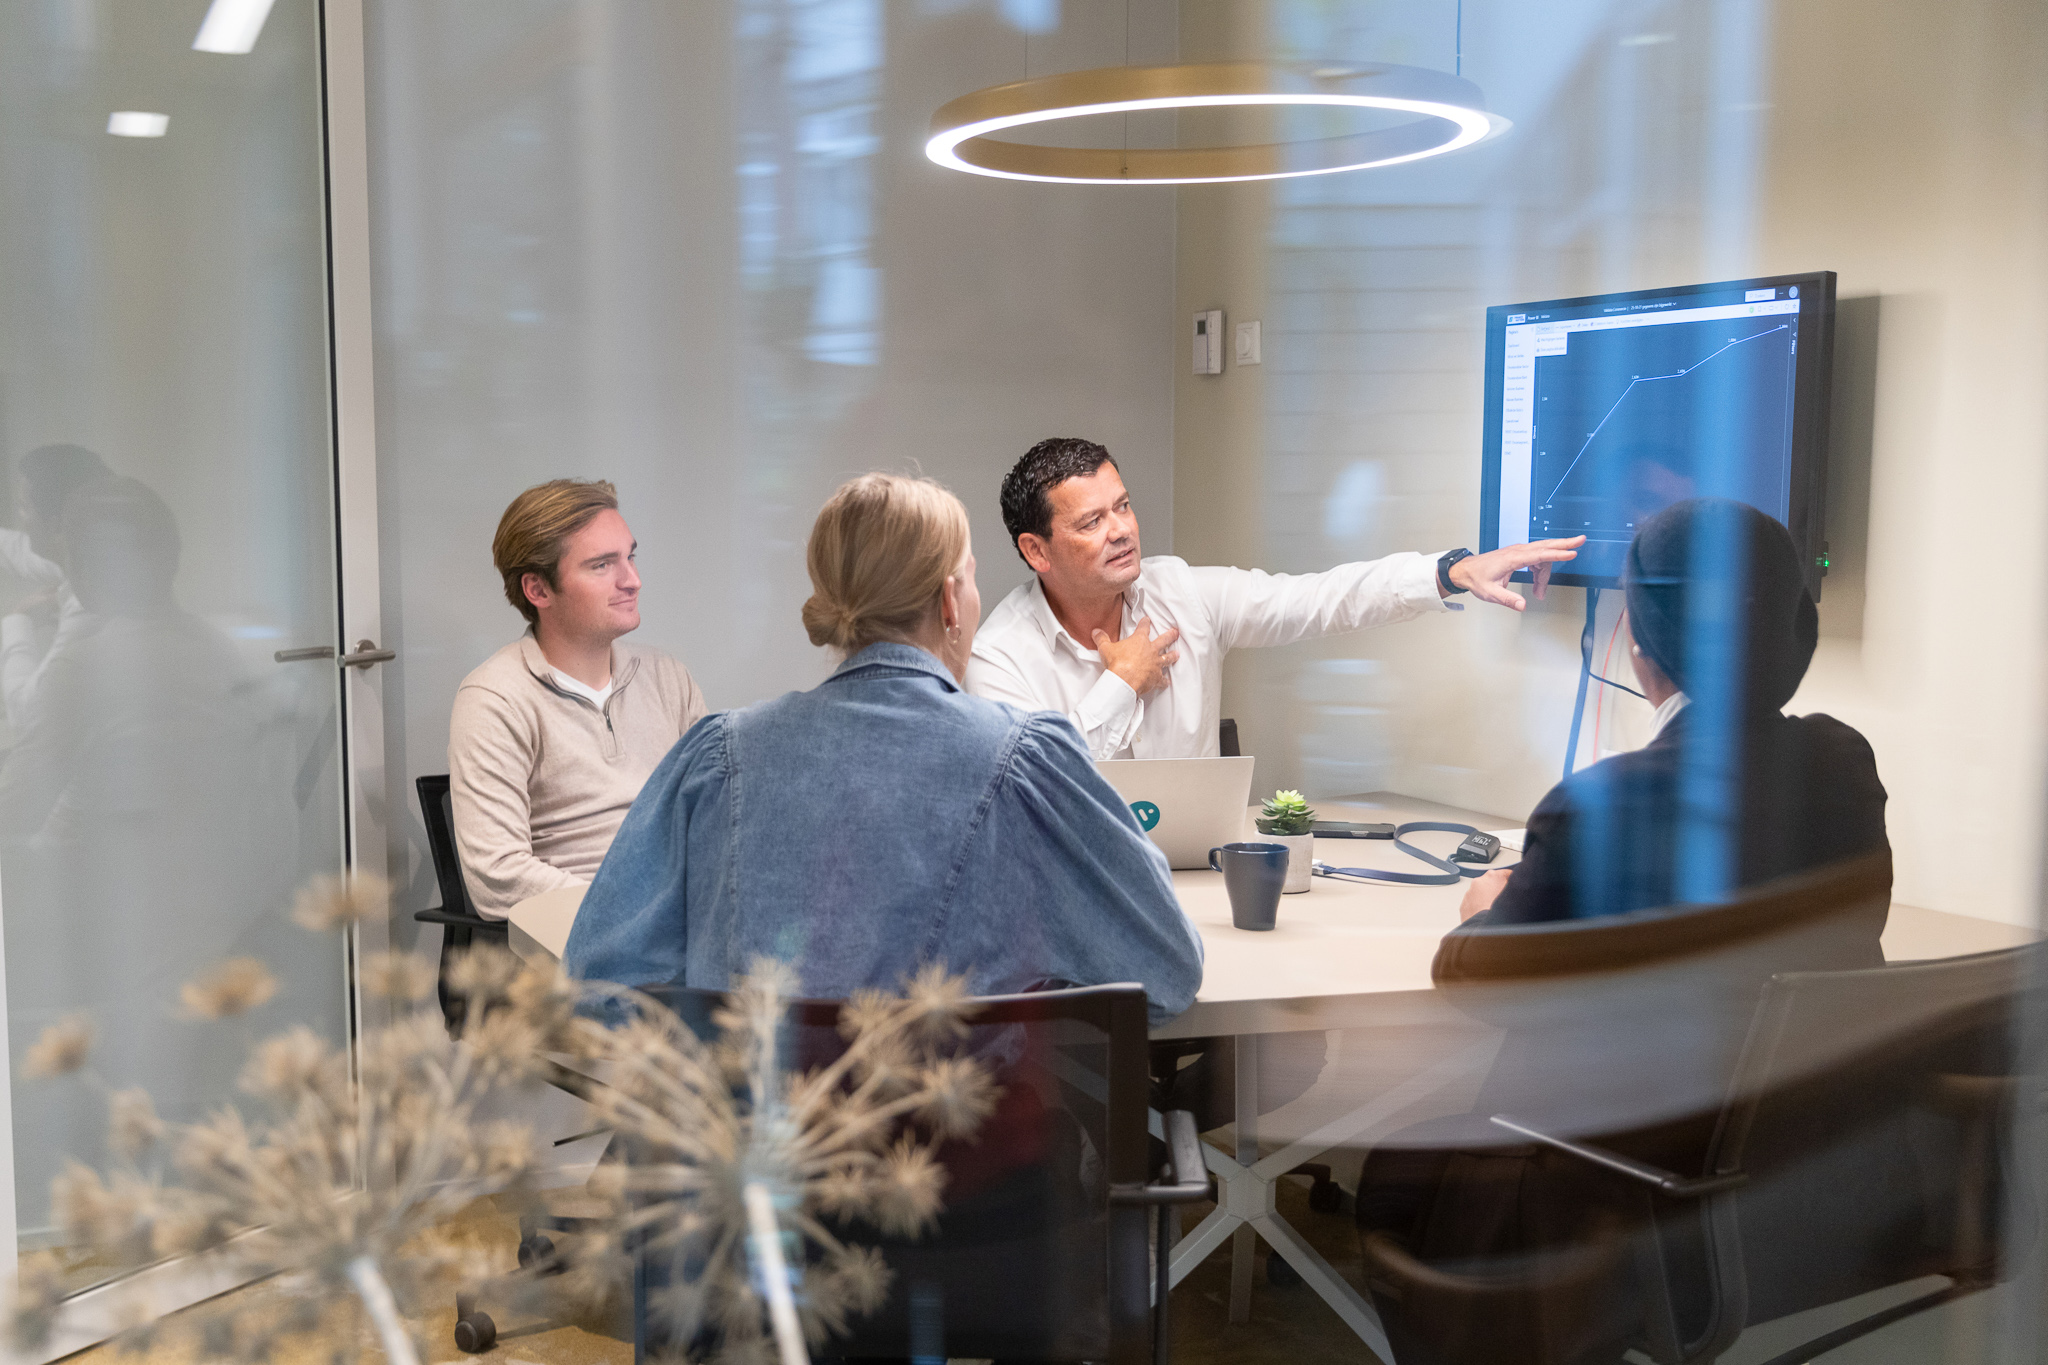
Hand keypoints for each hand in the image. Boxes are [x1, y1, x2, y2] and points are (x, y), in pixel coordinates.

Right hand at [1093, 615, 1179, 697]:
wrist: (1124, 680)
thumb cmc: (1117, 663)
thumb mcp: (1105, 648)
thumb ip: (1102, 639)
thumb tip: (1096, 632)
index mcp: (1139, 640)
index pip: (1143, 628)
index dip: (1145, 623)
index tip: (1147, 620)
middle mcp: (1150, 650)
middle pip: (1163, 640)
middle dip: (1170, 635)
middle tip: (1175, 632)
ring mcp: (1155, 664)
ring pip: (1167, 658)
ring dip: (1172, 656)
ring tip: (1177, 654)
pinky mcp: (1156, 677)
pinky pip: (1162, 679)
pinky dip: (1164, 680)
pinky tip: (1167, 681)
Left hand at [1447, 537, 1585, 610]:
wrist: (1466, 571)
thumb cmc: (1477, 579)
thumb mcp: (1490, 593)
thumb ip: (1507, 599)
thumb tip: (1522, 605)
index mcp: (1512, 558)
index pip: (1539, 554)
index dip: (1557, 554)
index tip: (1571, 553)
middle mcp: (1517, 551)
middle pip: (1545, 545)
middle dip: (1564, 544)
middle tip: (1581, 540)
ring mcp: (1518, 552)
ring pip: (1542, 556)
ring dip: (1547, 573)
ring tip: (1541, 592)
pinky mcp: (1518, 555)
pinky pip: (1536, 559)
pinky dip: (1541, 571)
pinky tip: (1538, 584)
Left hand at [1458, 868, 1512, 921]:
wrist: (1485, 929)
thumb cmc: (1501, 914)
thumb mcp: (1517, 897)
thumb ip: (1515, 889)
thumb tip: (1517, 889)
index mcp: (1494, 876)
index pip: (1506, 873)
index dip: (1513, 881)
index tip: (1515, 887)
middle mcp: (1479, 881)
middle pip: (1492, 883)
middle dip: (1497, 890)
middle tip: (1505, 901)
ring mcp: (1469, 893)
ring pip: (1481, 893)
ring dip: (1487, 899)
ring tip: (1494, 911)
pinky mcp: (1464, 905)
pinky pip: (1473, 904)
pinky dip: (1479, 908)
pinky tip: (1486, 916)